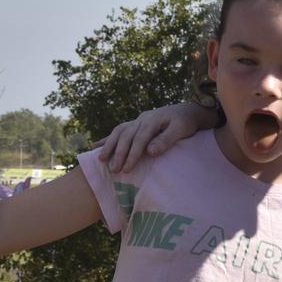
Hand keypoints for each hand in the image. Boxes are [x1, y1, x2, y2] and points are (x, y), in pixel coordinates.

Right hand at [93, 103, 210, 172]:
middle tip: (114, 170)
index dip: (133, 153)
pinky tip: (95, 146)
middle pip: (126, 135)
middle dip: (119, 153)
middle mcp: (142, 118)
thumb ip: (166, 140)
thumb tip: (150, 152)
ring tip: (101, 160)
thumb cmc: (185, 122)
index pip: (140, 138)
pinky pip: (118, 131)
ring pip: (119, 132)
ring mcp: (137, 120)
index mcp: (153, 119)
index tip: (127, 168)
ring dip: (109, 146)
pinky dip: (107, 139)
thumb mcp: (181, 130)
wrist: (187, 111)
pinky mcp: (135, 124)